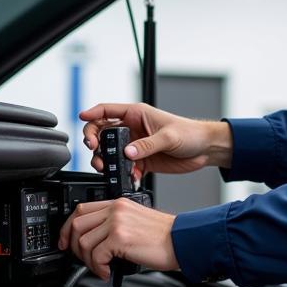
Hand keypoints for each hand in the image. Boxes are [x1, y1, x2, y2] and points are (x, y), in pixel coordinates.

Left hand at [58, 198, 178, 279]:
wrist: (182, 241)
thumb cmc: (164, 236)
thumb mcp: (135, 221)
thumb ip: (114, 224)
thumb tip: (93, 242)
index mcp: (118, 203)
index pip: (81, 209)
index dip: (68, 228)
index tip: (66, 241)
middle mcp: (115, 210)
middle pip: (76, 225)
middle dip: (73, 246)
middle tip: (82, 259)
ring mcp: (117, 223)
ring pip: (83, 242)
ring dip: (87, 261)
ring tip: (100, 268)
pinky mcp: (120, 238)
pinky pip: (96, 256)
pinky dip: (98, 268)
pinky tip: (107, 272)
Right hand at [79, 102, 231, 184]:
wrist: (205, 150)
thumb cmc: (190, 133)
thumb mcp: (168, 137)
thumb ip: (147, 145)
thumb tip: (128, 153)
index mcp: (136, 114)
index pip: (107, 110)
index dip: (92, 113)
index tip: (81, 118)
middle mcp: (133, 129)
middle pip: (102, 132)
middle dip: (94, 141)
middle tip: (95, 151)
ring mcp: (136, 145)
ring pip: (111, 152)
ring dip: (106, 160)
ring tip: (107, 168)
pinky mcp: (142, 161)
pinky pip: (125, 167)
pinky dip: (124, 173)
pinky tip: (131, 176)